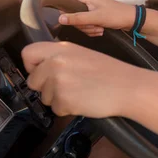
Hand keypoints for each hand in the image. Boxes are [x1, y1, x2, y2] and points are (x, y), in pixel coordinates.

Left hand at [22, 41, 144, 117]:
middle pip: (33, 81)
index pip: (28, 53)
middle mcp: (56, 63)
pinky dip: (68, 109)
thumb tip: (43, 68)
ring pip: (44, 97)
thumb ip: (60, 58)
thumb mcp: (83, 54)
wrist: (128, 87)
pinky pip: (56, 109)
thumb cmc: (111, 73)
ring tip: (80, 92)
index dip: (32, 66)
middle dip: (45, 88)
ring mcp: (58, 82)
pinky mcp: (63, 100)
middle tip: (67, 87)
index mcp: (61, 48)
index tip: (41, 72)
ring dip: (59, 99)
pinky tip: (84, 101)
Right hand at [58, 0, 133, 35]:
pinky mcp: (95, 16)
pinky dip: (92, 29)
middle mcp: (87, 0)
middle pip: (72, 15)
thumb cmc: (116, 15)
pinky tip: (100, 30)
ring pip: (80, 22)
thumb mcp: (95, 18)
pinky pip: (87, 25)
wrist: (132, 20)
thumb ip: (77, 18)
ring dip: (89, 28)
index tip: (75, 21)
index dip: (67, 13)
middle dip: (83, 24)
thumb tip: (60, 19)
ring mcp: (91, 8)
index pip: (66, 1)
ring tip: (99, 28)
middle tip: (94, 25)